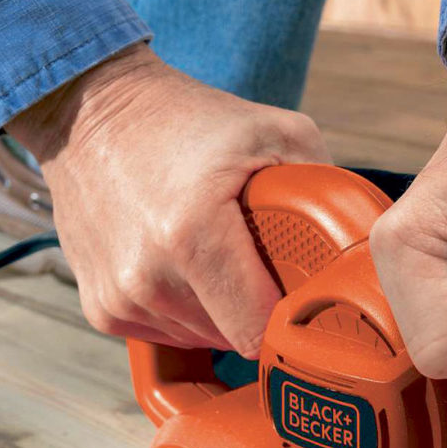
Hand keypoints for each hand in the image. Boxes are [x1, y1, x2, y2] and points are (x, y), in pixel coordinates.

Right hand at [8, 44, 329, 353]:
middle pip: (232, 339)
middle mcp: (148, 277)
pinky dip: (181, 309)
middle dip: (253, 309)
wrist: (86, 108)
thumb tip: (360, 246)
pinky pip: (165, 333)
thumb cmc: (181, 119)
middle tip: (255, 263)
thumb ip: (326, 192)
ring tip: (211, 255)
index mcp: (193, 236)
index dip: (285, 323)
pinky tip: (178, 264)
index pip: (257, 332)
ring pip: (200, 338)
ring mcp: (120, 299)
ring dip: (217, 310)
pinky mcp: (102, 310)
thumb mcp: (274, 132)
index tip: (296, 303)